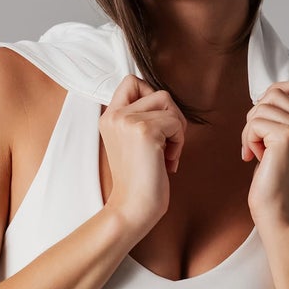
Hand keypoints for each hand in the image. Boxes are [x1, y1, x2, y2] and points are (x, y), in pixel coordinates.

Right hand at [99, 75, 187, 234]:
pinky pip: (175, 122)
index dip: (151, 95)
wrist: (133, 207)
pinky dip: (179, 142)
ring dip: (177, 129)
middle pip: (158, 92)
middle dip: (172, 116)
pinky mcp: (145, 131)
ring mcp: (128, 121)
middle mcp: (115, 115)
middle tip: (169, 143)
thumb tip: (166, 101)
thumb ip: (141, 118)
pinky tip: (168, 162)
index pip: (131, 81)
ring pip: (169, 104)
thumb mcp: (132, 142)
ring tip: (168, 153)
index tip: (158, 123)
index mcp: (109, 117)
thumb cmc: (139, 180)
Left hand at [241, 79, 288, 227]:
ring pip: (262, 106)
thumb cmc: (275, 177)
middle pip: (276, 92)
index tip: (266, 118)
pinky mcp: (287, 136)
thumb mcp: (284, 141)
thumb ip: (283, 116)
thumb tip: (267, 93)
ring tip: (257, 151)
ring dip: (251, 129)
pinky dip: (248, 139)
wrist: (278, 209)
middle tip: (257, 139)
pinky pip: (255, 122)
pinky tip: (255, 157)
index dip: (277, 93)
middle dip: (257, 113)